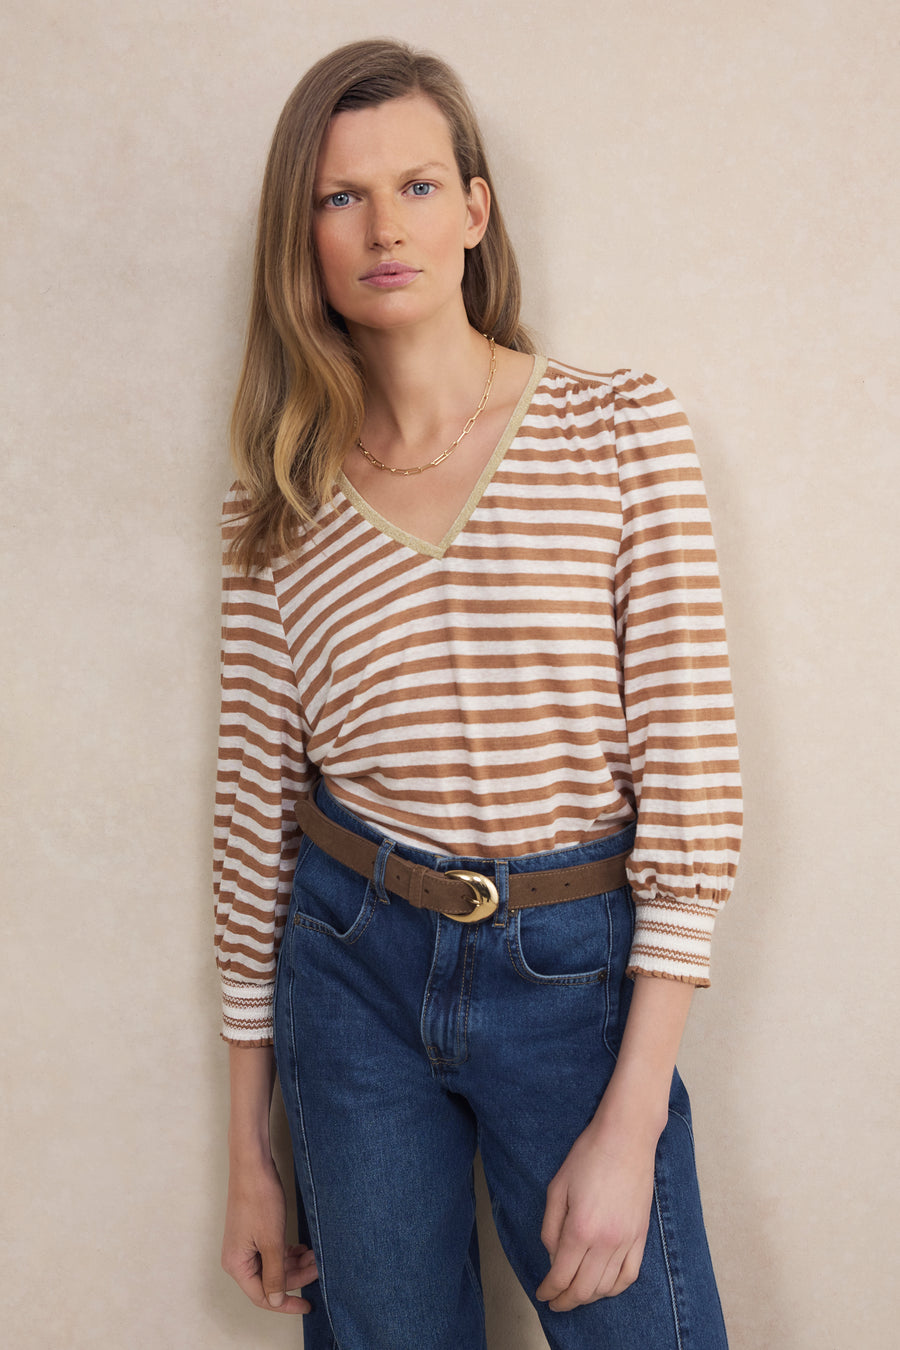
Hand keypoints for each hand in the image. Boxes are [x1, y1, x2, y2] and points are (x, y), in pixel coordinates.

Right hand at [221, 1154, 318, 1312]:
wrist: (253, 1165)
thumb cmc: (259, 1199)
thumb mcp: (272, 1241)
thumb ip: (274, 1274)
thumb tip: (276, 1301)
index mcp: (237, 1265)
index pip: (262, 1297)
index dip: (286, 1303)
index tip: (307, 1305)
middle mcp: (238, 1258)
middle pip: (269, 1281)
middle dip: (296, 1277)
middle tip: (318, 1268)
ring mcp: (245, 1245)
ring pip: (273, 1266)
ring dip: (294, 1264)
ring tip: (315, 1255)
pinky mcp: (253, 1233)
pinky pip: (271, 1252)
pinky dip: (288, 1253)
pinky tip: (303, 1248)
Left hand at [535, 1097, 661, 1311]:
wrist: (626, 1138)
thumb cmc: (588, 1156)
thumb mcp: (557, 1188)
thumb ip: (551, 1227)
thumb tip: (553, 1256)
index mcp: (579, 1229)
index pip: (561, 1275)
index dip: (549, 1290)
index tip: (541, 1294)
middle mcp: (605, 1242)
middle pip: (583, 1288)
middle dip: (565, 1301)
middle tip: (554, 1302)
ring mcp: (627, 1241)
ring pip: (606, 1287)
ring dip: (588, 1297)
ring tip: (575, 1295)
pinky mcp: (641, 1236)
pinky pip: (630, 1275)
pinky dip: (615, 1288)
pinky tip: (604, 1287)